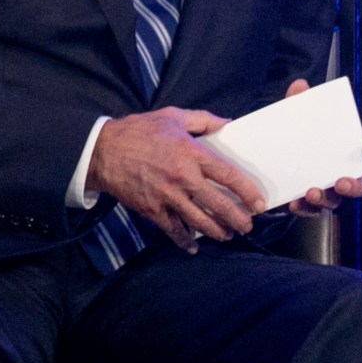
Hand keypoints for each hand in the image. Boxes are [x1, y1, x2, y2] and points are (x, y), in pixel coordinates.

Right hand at [87, 107, 264, 253]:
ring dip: (217, 231)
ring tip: (228, 234)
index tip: (259, 204)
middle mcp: (183, 178)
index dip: (248, 192)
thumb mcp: (174, 116)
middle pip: (219, 204)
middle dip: (237, 219)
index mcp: (192, 154)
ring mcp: (167, 196)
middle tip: (247, 225)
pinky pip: (172, 229)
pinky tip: (193, 246)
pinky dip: (184, 240)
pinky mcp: (152, 209)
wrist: (102, 150)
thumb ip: (204, 120)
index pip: (229, 176)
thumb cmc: (140, 131)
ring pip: (199, 221)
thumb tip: (228, 124)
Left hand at [280, 77, 361, 216]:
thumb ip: (298, 104)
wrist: (271, 160)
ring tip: (311, 192)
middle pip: (359, 186)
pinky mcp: (309, 204)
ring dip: (325, 198)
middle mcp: (341, 174)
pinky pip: (310, 212)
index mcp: (345, 152)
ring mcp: (327, 192)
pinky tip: (293, 203)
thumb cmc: (294, 138)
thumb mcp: (294, 120)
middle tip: (341, 182)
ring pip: (334, 202)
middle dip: (353, 186)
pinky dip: (303, 208)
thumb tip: (300, 86)